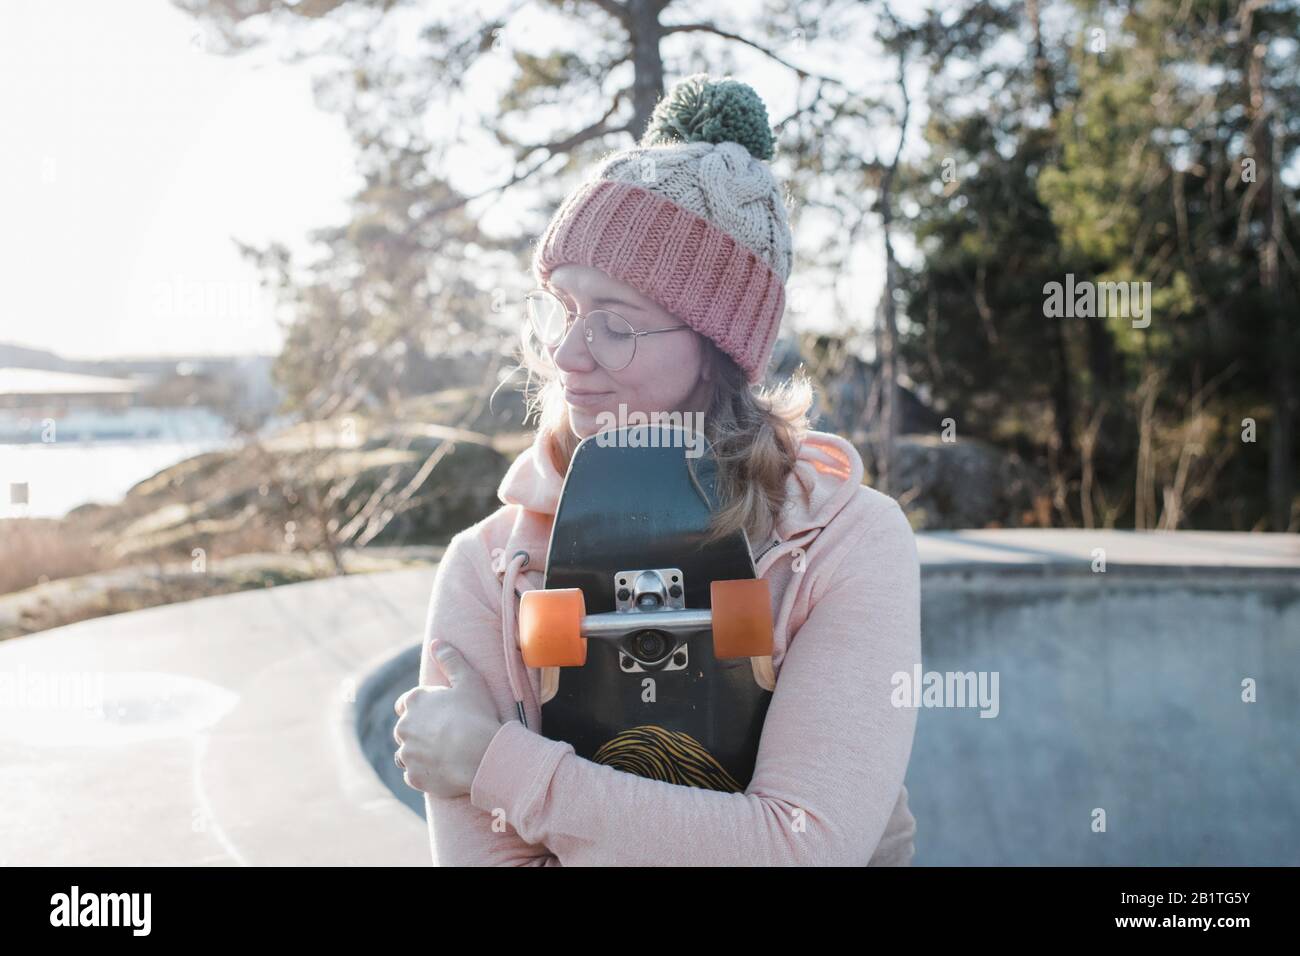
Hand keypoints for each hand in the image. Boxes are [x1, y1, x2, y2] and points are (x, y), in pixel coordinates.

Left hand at [393, 643, 503, 798]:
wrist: (479, 754)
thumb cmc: (476, 714)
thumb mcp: (469, 680)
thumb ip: (451, 660)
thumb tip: (436, 642)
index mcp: (414, 702)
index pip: (405, 703)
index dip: (419, 707)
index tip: (434, 713)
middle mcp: (404, 727)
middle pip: (405, 729)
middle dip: (419, 732)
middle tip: (444, 736)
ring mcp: (407, 754)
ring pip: (407, 754)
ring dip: (418, 754)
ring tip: (443, 756)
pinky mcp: (413, 777)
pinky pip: (415, 775)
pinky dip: (425, 773)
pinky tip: (443, 771)